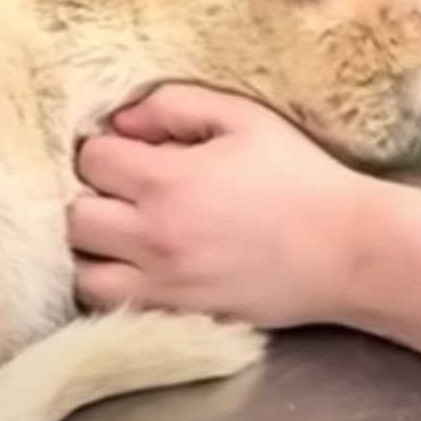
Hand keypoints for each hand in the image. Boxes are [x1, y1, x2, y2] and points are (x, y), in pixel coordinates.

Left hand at [68, 85, 365, 327]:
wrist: (343, 247)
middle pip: (76, 216)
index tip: (131, 149)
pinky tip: (140, 263)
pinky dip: (112, 282)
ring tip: (127, 229)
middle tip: (127, 188)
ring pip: (81, 270)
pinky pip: (108, 306)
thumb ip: (177, 105)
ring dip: (95, 245)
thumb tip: (121, 120)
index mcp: (170, 181)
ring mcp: (162, 284)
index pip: (93, 160)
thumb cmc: (298, 174)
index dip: (106, 147)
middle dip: (94, 194)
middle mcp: (155, 237)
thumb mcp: (245, 118)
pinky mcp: (174, 315)